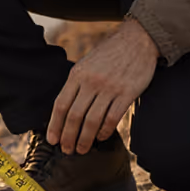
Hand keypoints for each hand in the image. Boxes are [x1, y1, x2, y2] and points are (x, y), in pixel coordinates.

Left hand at [47, 19, 160, 154]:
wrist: (137, 40)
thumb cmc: (109, 54)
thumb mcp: (86, 64)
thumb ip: (76, 83)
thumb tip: (65, 110)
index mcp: (77, 74)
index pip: (61, 105)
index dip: (55, 125)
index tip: (52, 140)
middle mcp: (91, 82)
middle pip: (74, 116)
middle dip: (68, 137)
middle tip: (67, 150)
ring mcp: (110, 88)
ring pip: (92, 120)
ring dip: (85, 139)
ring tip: (82, 149)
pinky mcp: (127, 93)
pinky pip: (112, 117)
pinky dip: (105, 130)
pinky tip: (101, 137)